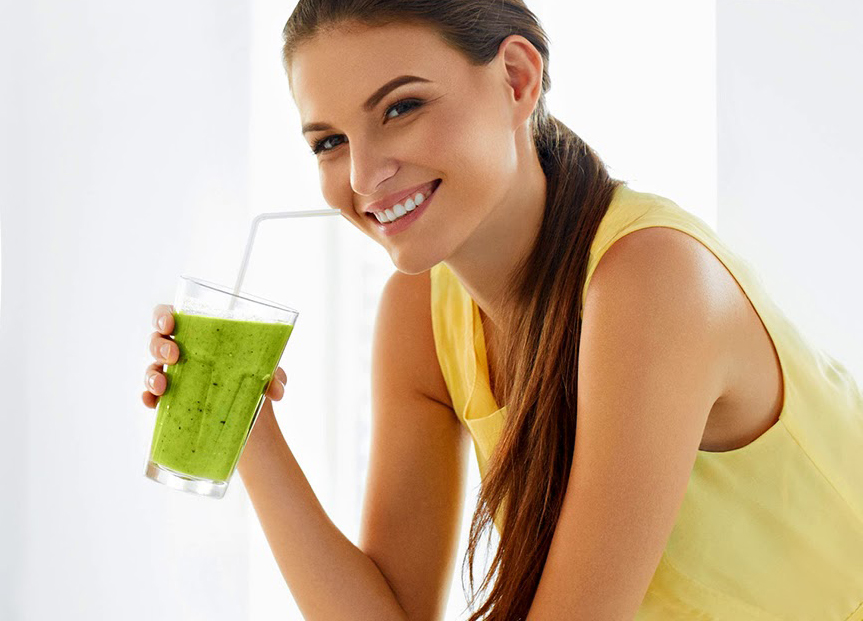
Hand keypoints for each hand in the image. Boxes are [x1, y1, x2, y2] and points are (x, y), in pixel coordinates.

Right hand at [141, 303, 287, 408]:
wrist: (249, 415)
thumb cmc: (251, 380)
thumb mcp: (265, 374)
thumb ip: (274, 376)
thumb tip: (277, 389)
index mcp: (200, 335)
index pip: (171, 316)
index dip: (163, 315)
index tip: (169, 323)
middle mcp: (182, 352)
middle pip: (157, 340)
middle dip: (160, 345)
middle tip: (174, 356)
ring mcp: (173, 376)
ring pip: (152, 367)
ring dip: (152, 374)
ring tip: (163, 386)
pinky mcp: (170, 399)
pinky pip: (151, 396)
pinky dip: (148, 398)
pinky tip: (153, 403)